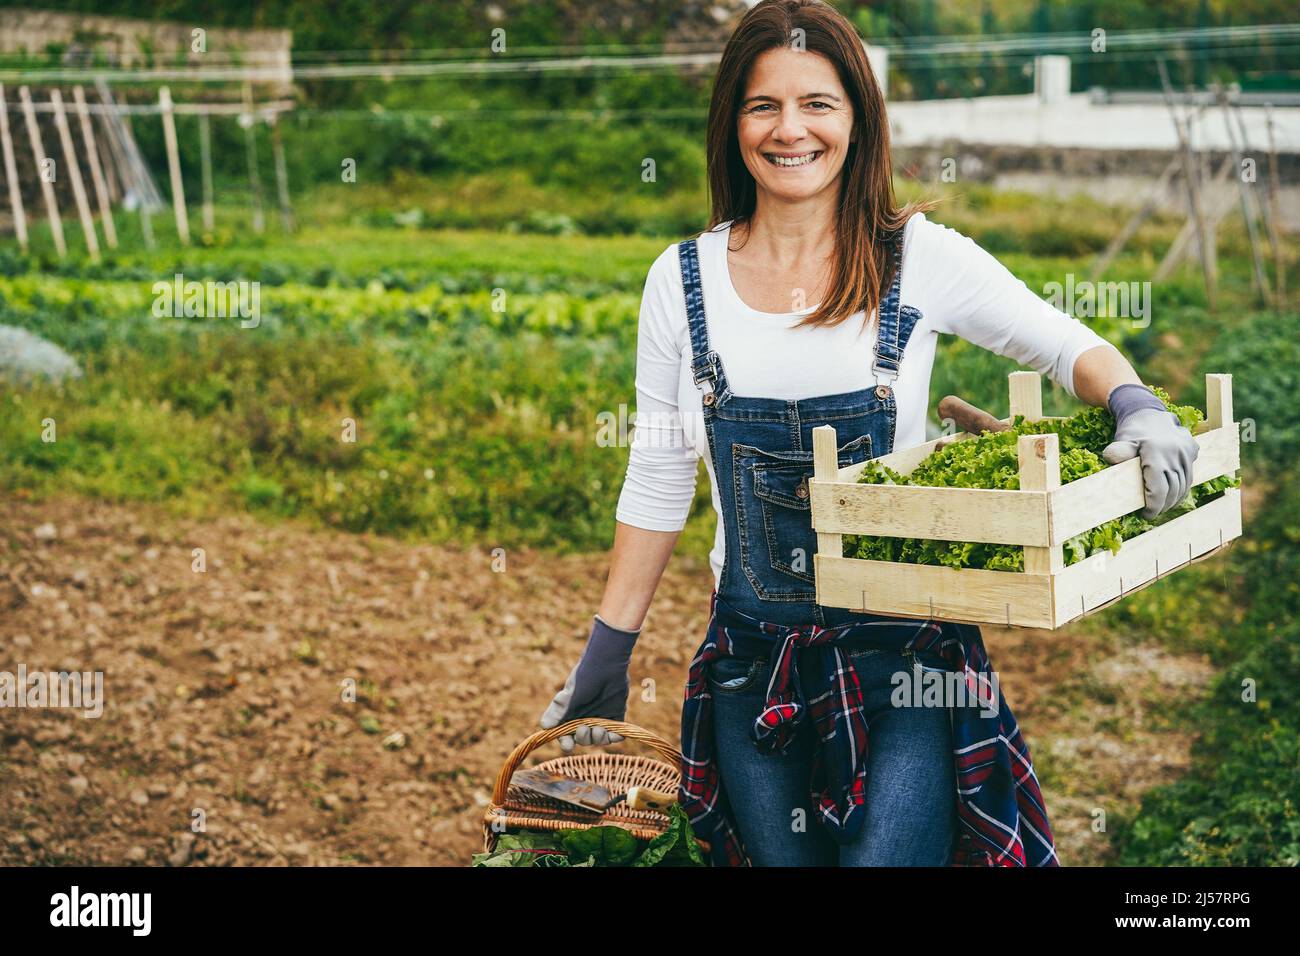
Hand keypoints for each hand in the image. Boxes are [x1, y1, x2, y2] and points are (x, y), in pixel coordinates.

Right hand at [539, 614, 639, 752]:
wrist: (607, 664)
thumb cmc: (584, 677)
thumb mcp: (569, 695)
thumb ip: (558, 711)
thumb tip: (545, 727)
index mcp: (570, 715)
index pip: (565, 735)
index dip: (566, 743)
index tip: (568, 745)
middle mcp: (584, 719)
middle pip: (582, 739)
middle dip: (583, 738)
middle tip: (585, 729)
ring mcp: (600, 719)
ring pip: (598, 739)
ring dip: (598, 738)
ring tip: (599, 729)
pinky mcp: (615, 717)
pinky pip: (615, 734)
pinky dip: (615, 737)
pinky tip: (615, 733)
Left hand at [1101, 384, 1198, 518]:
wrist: (1147, 411)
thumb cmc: (1131, 431)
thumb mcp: (1121, 441)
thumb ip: (1118, 451)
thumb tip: (1111, 458)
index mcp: (1156, 453)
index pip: (1158, 488)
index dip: (1153, 505)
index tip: (1146, 515)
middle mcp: (1175, 453)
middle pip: (1172, 489)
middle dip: (1163, 505)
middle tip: (1152, 513)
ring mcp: (1186, 452)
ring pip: (1184, 484)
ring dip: (1174, 499)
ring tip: (1162, 507)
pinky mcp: (1192, 450)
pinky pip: (1190, 475)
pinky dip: (1182, 488)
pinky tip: (1173, 496)